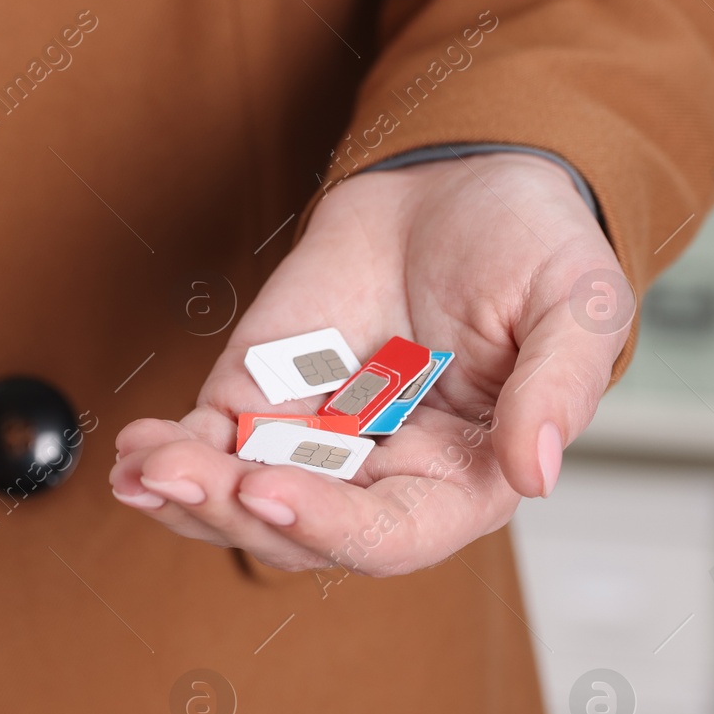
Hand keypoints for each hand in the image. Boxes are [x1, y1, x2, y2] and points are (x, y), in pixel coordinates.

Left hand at [109, 151, 630, 574]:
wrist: (463, 178)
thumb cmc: (532, 249)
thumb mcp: (578, 305)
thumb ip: (560, 387)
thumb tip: (538, 471)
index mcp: (465, 476)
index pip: (394, 534)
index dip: (332, 527)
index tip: (272, 490)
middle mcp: (385, 475)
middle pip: (303, 532)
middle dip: (238, 510)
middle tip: (183, 474)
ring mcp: (317, 441)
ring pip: (244, 502)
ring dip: (191, 496)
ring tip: (145, 467)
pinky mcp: (264, 396)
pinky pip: (210, 445)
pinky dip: (169, 455)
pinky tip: (135, 452)